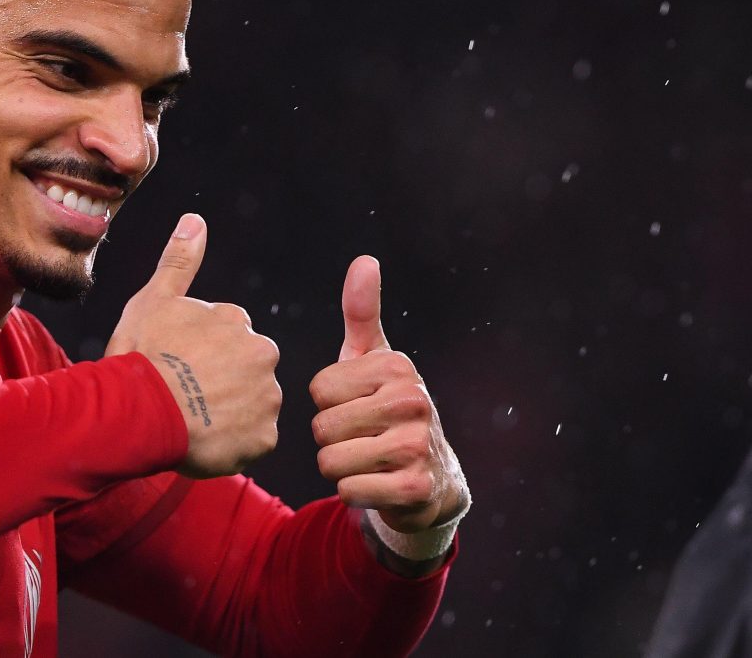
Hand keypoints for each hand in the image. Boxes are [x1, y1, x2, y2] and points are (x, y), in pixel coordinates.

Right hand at [107, 214, 281, 478]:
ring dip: (229, 414)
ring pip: (251, 406)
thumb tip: (195, 219)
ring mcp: (266, 398)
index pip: (227, 338)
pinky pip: (252, 442)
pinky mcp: (264, 438)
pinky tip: (202, 441)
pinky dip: (232, 445)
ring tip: (191, 421)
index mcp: (237, 320)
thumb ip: (180, 261)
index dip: (199, 355)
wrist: (138, 413)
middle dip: (223, 382)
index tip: (176, 366)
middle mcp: (262, 353)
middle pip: (246, 371)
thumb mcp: (154, 300)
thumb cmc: (141, 355)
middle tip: (185, 396)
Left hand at [309, 256, 466, 532]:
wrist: (433, 475)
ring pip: (330, 461)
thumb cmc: (387, 408)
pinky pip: (348, 491)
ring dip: (339, 468)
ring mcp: (416, 445)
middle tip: (361, 437)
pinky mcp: (414, 488)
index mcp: (397, 366)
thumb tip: (365, 260)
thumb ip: (362, 312)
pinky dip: (353, 492)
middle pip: (321, 428)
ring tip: (367, 459)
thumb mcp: (374, 359)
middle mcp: (413, 401)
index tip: (357, 405)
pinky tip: (377, 483)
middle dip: (331, 439)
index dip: (328, 404)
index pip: (318, 390)